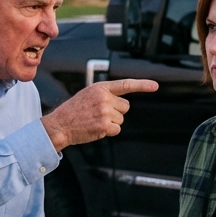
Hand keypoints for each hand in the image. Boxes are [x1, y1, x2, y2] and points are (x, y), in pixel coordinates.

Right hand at [42, 79, 158, 150]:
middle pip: (125, 107)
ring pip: (121, 119)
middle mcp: (104, 98)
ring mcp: (105, 112)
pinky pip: (117, 130)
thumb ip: (105, 94)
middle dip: (116, 112)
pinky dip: (109, 131)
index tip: (155, 86)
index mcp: (100, 88)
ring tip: (95, 120)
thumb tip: (123, 103)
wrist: (60, 124)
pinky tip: (96, 128)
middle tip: (99, 113)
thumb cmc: (73, 111)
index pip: (126, 84)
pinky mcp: (105, 125)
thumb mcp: (88, 94)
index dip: (142, 85)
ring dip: (111, 122)